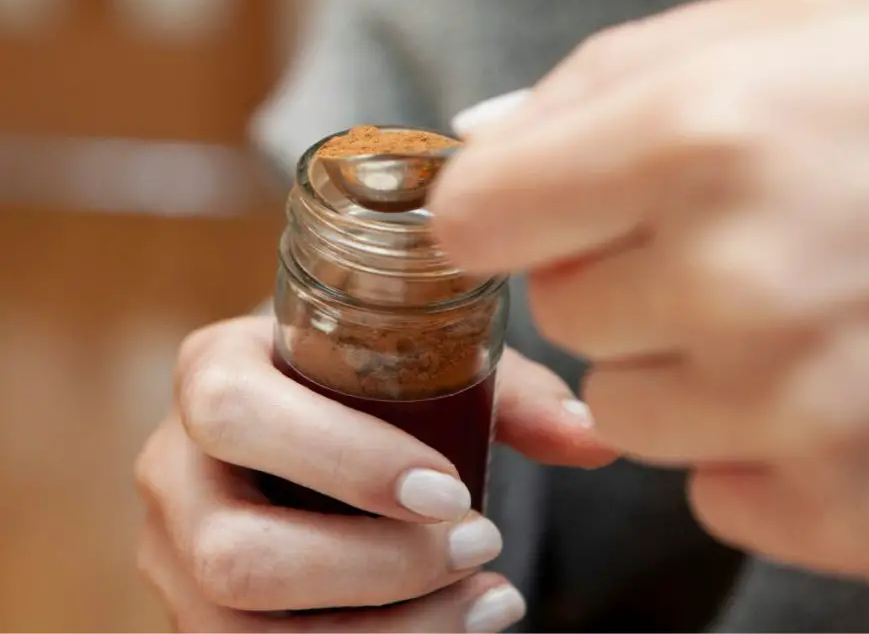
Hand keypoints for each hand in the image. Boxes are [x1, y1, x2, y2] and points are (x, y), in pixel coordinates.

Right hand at [135, 316, 613, 631]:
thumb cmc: (366, 378)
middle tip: (481, 544)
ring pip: (239, 629)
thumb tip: (595, 441)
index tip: (451, 490)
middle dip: (374, 569)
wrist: (301, 408)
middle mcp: (173, 463)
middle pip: (234, 551)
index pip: (240, 415)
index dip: (344, 461)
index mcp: (212, 369)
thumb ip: (509, 395)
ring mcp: (174, 547)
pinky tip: (450, 627)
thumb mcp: (426, 363)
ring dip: (381, 632)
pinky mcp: (196, 605)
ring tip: (492, 600)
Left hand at [431, 0, 868, 580]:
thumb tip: (481, 143)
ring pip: (627, 413)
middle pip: (562, 317)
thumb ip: (604, 81)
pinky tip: (852, 389)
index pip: (475, 217)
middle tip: (738, 244)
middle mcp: (737, 280)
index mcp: (699, 136)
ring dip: (689, 369)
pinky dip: (763, 449)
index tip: (540, 212)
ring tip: (806, 315)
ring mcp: (797, 410)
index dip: (503, 212)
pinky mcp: (854, 508)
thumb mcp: (791, 26)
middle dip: (625, 280)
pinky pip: (716, 492)